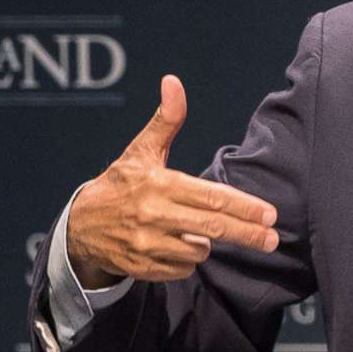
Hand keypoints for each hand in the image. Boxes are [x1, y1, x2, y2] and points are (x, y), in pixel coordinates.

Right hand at [65, 75, 281, 288]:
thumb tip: (173, 82)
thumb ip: (165, 119)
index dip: (244, 207)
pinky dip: (185, 260)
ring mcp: (147, 245)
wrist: (79, 226)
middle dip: (248, 234)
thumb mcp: (141, 150)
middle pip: (214, 228)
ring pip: (199, 251)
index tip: (270, 214)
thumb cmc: (120, 184)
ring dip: (205, 243)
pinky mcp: (143, 268)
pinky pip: (182, 269)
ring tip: (191, 229)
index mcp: (158, 184)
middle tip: (272, 239)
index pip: (211, 197)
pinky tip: (174, 246)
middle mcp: (153, 215)